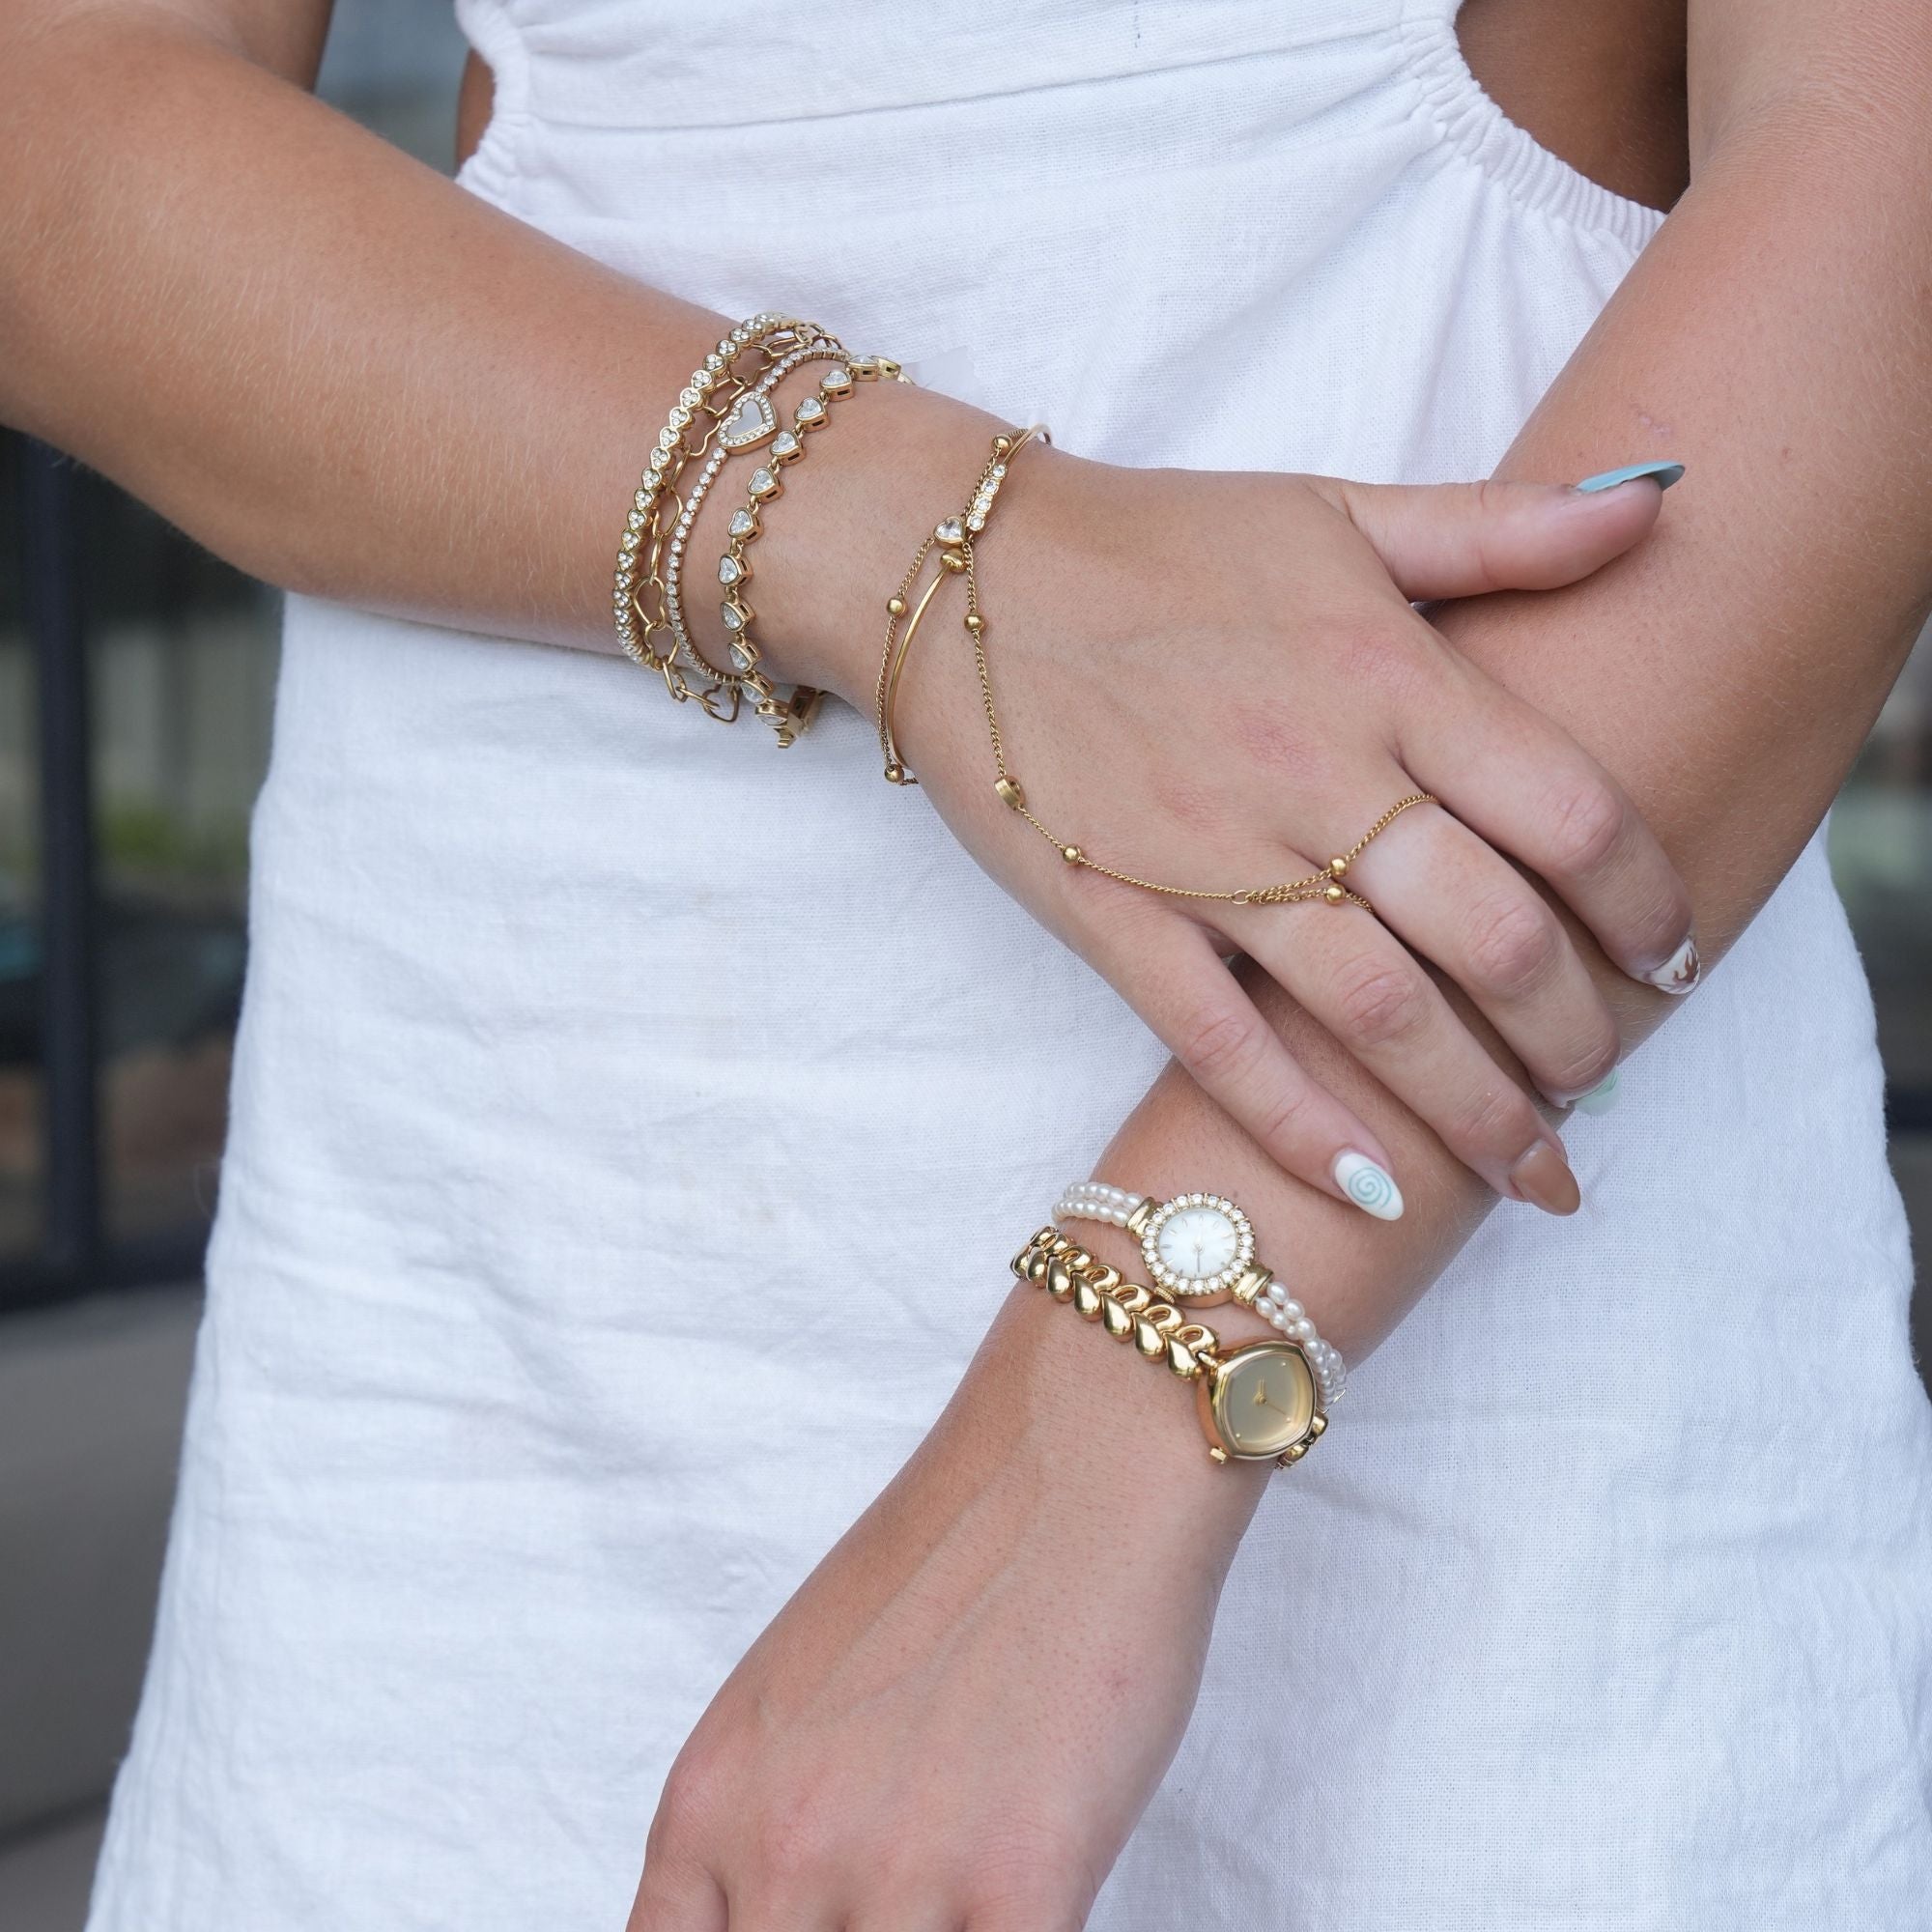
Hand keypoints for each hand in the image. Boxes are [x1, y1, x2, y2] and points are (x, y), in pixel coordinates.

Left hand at [626, 1286, 1264, 1931]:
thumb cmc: (960, 1554)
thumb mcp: (801, 1691)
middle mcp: (778, 1848)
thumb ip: (773, 1819)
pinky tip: (1031, 1912)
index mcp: (707, 1800)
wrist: (1078, 1461)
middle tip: (894, 1911)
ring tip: (959, 1900)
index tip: (796, 1928)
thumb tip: (781, 1916)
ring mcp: (896, 1874)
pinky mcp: (1021, 1882)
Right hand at [735, 386, 1695, 1216]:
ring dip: (1475, 1113)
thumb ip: (1503, 527)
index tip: (1670, 956)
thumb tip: (1659, 506)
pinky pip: (1222, 1045)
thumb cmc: (1161, 544)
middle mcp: (1319, 776)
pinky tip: (1371, 1189)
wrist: (965, 575)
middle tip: (1601, 1076)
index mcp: (1392, 676)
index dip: (1646, 902)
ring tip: (1537, 1172)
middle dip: (1575, 1034)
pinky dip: (1300, 1128)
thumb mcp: (1339, 509)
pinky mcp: (1116, 917)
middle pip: (1496, 940)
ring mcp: (1211, 859)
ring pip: (1381, 1016)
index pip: (1572, 814)